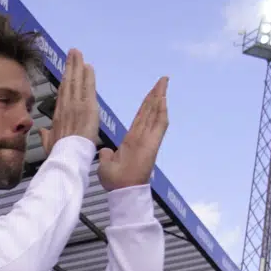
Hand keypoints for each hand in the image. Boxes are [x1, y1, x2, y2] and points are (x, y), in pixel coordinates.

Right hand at [39, 49, 97, 155]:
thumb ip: (46, 136)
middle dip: (70, 66)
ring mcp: (76, 105)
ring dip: (77, 65)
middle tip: (73, 52)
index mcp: (58, 115)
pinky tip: (88, 66)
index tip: (66, 71)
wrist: (66, 156)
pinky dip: (88, 76)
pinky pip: (87, 88)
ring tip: (78, 53)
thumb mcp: (48, 145)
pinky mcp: (87, 107)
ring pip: (76, 81)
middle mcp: (65, 107)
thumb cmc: (58, 153)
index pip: (62, 94)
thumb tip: (41, 131)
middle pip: (68, 82)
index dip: (64, 80)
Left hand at [98, 77, 169, 191]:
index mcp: (132, 141)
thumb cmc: (116, 181)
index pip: (141, 118)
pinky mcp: (152, 143)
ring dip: (160, 98)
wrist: (121, 190)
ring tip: (164, 82)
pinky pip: (159, 124)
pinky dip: (161, 111)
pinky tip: (163, 98)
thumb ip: (108, 154)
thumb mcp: (107, 164)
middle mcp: (142, 137)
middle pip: (150, 111)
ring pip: (156, 114)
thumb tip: (106, 150)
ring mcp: (149, 139)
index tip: (151, 93)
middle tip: (162, 80)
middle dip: (156, 95)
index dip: (146, 105)